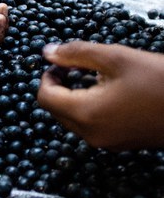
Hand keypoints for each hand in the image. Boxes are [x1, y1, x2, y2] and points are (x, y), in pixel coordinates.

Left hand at [38, 41, 163, 149]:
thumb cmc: (161, 79)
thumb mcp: (116, 57)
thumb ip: (76, 53)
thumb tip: (47, 52)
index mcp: (86, 113)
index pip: (45, 98)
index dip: (47, 77)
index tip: (61, 63)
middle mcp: (92, 134)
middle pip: (55, 110)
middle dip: (59, 87)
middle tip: (76, 66)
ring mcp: (106, 142)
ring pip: (72, 119)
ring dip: (74, 97)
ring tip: (95, 76)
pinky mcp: (120, 144)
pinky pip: (91, 126)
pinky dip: (90, 108)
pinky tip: (109, 91)